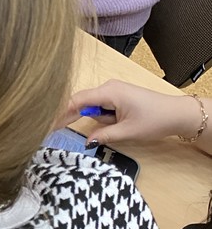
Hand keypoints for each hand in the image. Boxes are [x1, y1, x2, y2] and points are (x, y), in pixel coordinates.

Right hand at [66, 80, 207, 147]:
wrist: (177, 114)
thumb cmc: (155, 120)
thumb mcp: (128, 132)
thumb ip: (104, 135)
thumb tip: (86, 141)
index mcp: (109, 92)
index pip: (77, 100)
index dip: (61, 112)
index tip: (49, 124)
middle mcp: (108, 87)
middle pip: (83, 102)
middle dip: (81, 117)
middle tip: (70, 130)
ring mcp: (113, 90)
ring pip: (94, 106)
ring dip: (100, 119)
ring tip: (121, 126)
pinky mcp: (118, 95)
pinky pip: (103, 105)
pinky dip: (105, 116)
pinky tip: (119, 122)